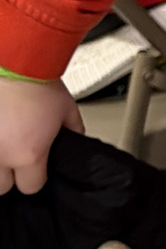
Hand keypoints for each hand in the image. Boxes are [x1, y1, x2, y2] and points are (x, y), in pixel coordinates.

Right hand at [0, 76, 81, 194]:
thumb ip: (73, 132)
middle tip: (15, 160)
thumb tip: (75, 140)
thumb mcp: (68, 111)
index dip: (36, 179)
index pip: (31, 187)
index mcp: (28, 155)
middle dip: (10, 177)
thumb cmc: (38, 81)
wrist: (14, 61)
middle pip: (1, 187)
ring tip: (4, 146)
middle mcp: (0, 154)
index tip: (36, 171)